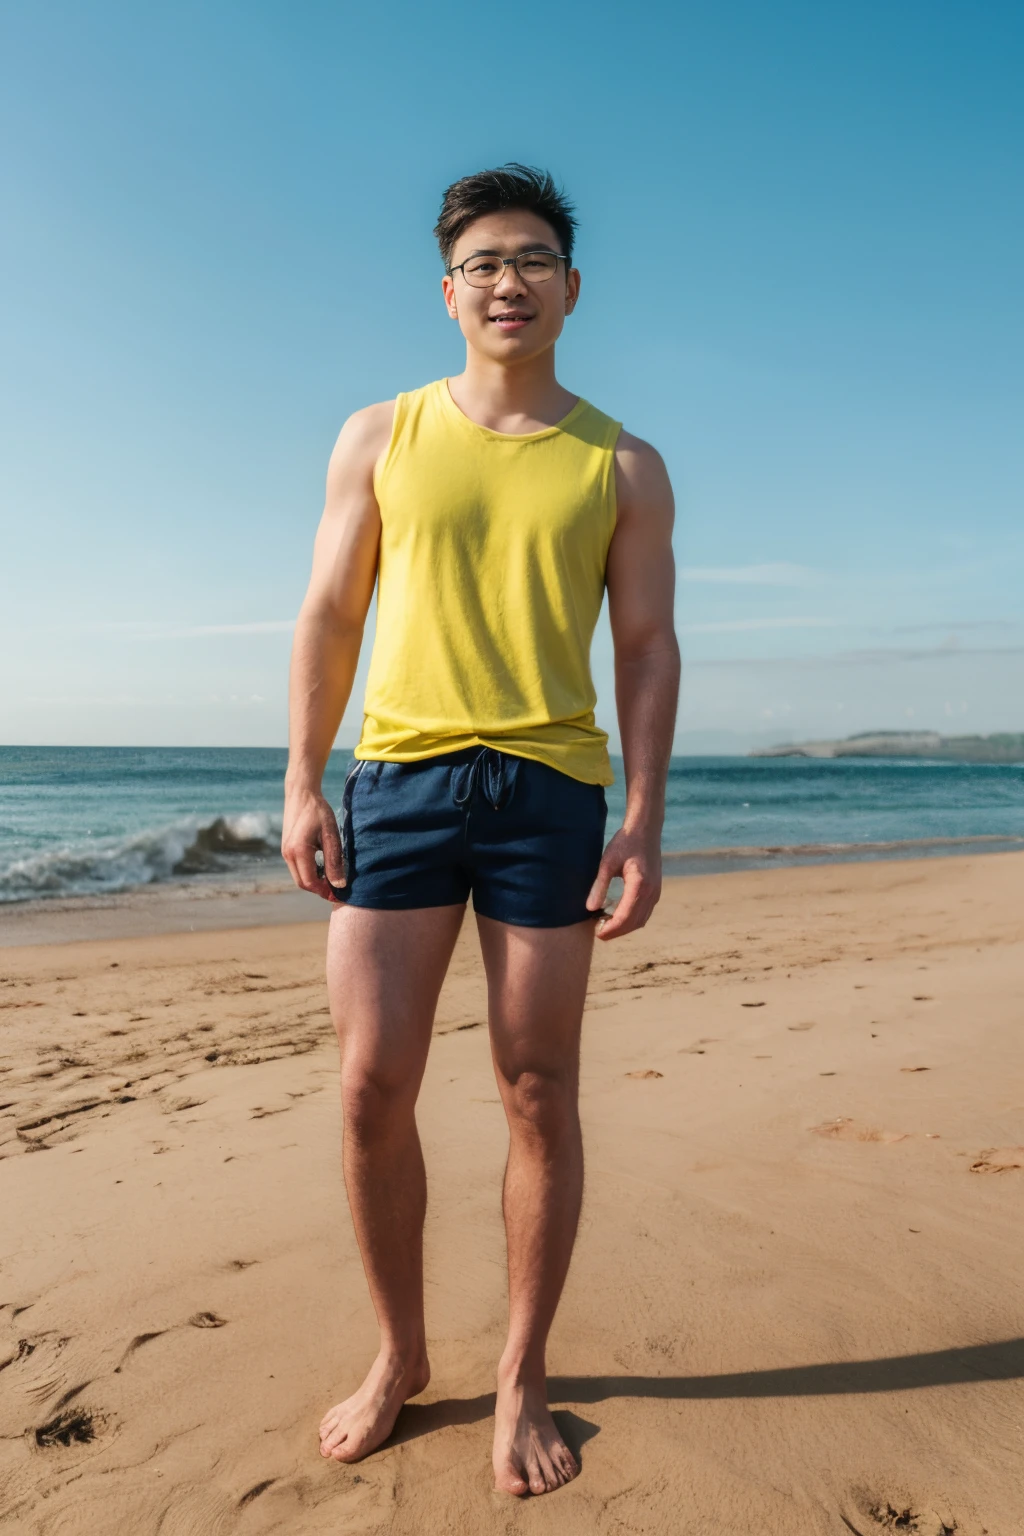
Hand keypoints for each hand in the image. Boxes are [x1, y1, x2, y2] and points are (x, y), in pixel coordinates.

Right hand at [281, 783, 345, 901]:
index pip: (310, 882)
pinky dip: (309, 873)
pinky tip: (323, 868)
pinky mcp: (286, 849)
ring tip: (332, 879)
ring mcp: (285, 852)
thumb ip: (334, 861)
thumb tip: (339, 884)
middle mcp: (288, 854)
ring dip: (314, 882)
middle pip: (303, 883)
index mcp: (298, 851)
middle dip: (319, 889)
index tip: (339, 894)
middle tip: (337, 890)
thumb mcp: (331, 835)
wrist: (301, 794)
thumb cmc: (318, 811)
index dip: (325, 891)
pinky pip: (297, 869)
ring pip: (299, 877)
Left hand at [586, 826, 661, 940]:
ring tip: (605, 925)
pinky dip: (631, 920)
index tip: (597, 933)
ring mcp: (656, 892)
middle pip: (634, 923)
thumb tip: (590, 908)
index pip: (625, 917)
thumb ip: (600, 886)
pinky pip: (645, 913)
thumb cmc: (625, 843)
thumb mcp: (607, 862)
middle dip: (616, 931)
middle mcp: (651, 892)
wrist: (645, 830)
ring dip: (624, 927)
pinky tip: (617, 916)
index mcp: (640, 885)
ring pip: (641, 920)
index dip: (611, 929)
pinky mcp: (655, 891)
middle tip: (598, 932)